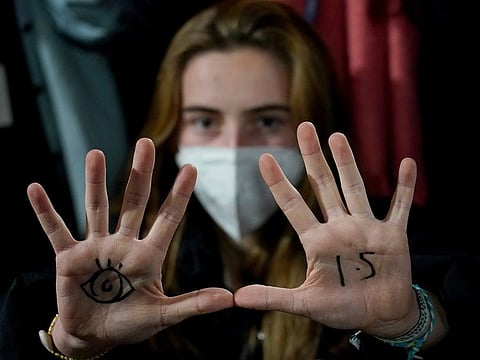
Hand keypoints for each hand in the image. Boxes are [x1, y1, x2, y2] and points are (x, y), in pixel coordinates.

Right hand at [28, 138, 232, 356]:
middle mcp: (123, 244)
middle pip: (134, 202)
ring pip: (97, 208)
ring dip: (95, 182)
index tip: (191, 168)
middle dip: (140, 174)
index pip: (168, 219)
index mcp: (148, 256)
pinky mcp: (69, 258)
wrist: (94, 337)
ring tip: (95, 153)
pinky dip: (45, 212)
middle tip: (146, 143)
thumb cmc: (131, 324)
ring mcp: (96, 248)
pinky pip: (56, 231)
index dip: (179, 195)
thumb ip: (192, 304)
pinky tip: (35, 189)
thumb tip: (229, 299)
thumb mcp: (163, 315)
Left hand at [234, 121, 418, 337]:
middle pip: (323, 185)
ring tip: (337, 136)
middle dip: (313, 157)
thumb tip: (237, 299)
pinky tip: (407, 162)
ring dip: (348, 163)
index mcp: (317, 241)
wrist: (380, 316)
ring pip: (355, 188)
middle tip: (304, 126)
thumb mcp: (306, 303)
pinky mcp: (393, 236)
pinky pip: (400, 207)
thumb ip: (273, 298)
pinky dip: (405, 187)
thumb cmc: (343, 308)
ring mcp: (366, 228)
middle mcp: (340, 227)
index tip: (263, 158)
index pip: (293, 206)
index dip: (278, 183)